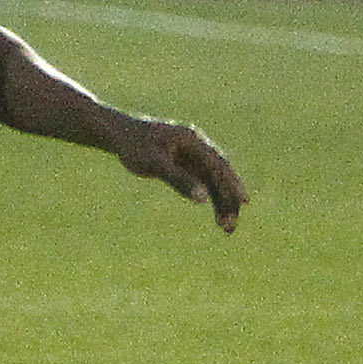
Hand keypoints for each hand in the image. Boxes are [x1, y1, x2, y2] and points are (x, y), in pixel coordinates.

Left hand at [115, 116, 245, 232]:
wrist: (121, 135)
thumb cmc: (134, 148)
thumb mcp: (155, 164)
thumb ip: (179, 180)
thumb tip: (203, 199)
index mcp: (193, 142)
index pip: (218, 166)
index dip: (231, 184)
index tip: (242, 203)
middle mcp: (198, 147)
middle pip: (221, 174)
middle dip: (229, 199)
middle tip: (230, 226)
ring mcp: (193, 156)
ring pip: (214, 181)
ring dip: (222, 202)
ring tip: (227, 228)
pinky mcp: (186, 164)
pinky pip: (205, 182)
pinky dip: (212, 197)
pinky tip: (219, 215)